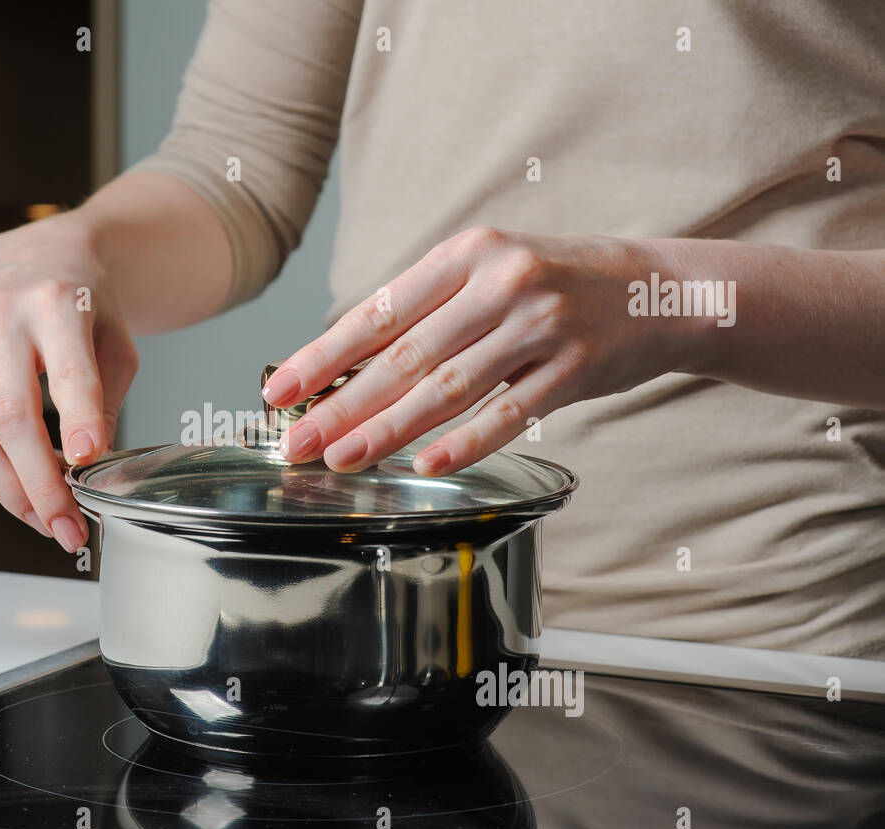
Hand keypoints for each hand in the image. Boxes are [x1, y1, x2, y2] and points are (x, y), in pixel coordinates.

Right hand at [0, 216, 137, 551]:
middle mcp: (2, 320)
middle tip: (66, 524)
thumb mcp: (115, 343)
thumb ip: (103, 401)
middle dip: (39, 482)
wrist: (38, 257)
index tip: (87, 461)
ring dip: (3, 487)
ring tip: (38, 518)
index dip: (77, 420)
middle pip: (10, 416)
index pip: (67, 373)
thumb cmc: (82, 303)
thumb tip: (90, 466)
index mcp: (57, 306)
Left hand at [264, 227, 695, 474]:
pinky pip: (512, 411)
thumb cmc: (556, 285)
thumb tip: (349, 365)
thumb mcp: (490, 275)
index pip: (380, 312)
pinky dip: (468, 440)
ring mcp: (542, 323)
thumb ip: (429, 313)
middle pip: (406, 355)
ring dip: (389, 429)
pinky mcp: (578, 366)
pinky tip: (428, 463)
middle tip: (297, 440)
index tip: (280, 390)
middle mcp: (501, 281)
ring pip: (449, 386)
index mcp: (468, 253)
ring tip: (343, 458)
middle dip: (342, 404)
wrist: (660, 289)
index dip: (324, 356)